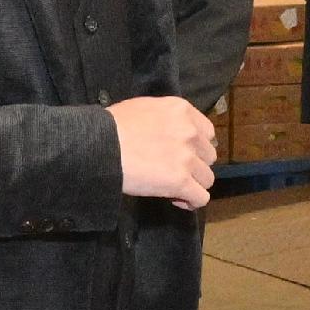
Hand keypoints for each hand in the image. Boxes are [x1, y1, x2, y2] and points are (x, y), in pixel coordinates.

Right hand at [110, 95, 215, 209]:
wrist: (101, 145)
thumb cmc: (113, 126)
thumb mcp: (144, 108)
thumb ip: (165, 119)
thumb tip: (167, 133)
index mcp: (182, 111)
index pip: (207, 132)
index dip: (196, 147)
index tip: (182, 155)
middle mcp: (190, 132)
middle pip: (208, 156)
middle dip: (195, 166)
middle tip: (175, 172)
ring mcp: (187, 158)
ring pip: (207, 179)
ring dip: (193, 184)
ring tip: (174, 189)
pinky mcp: (181, 181)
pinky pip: (201, 198)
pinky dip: (192, 201)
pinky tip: (177, 200)